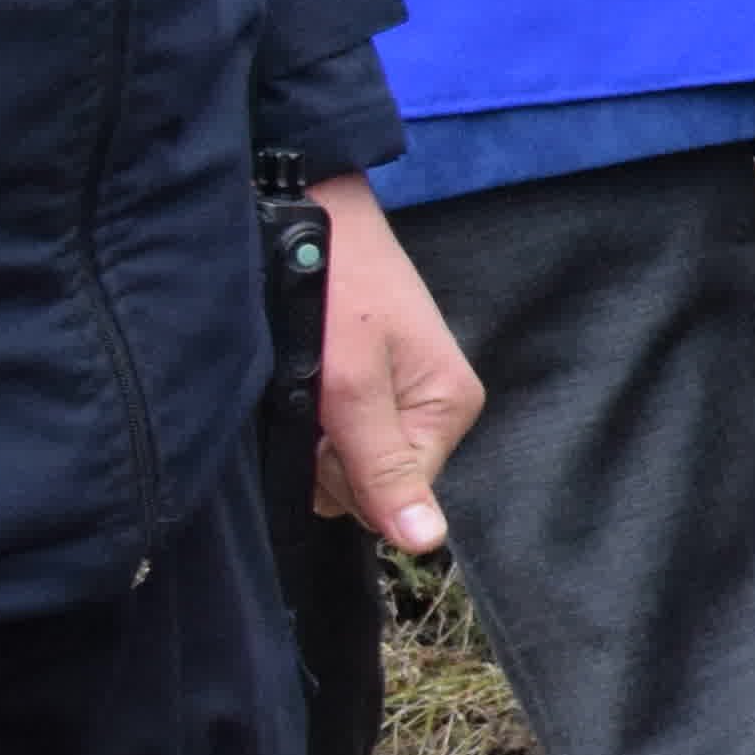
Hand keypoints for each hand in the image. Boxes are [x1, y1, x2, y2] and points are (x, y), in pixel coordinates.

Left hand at [304, 175, 474, 554]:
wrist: (308, 211)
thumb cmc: (332, 288)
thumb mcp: (350, 385)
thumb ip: (382, 467)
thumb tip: (428, 543)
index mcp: (449, 408)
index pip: (394, 494)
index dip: (344, 474)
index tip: (322, 423)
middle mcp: (435, 405)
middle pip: (372, 478)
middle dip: (327, 453)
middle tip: (310, 392)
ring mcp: (405, 389)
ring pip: (350, 456)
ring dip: (315, 429)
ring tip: (306, 374)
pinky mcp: (377, 374)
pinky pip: (343, 424)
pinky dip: (313, 407)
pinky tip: (307, 372)